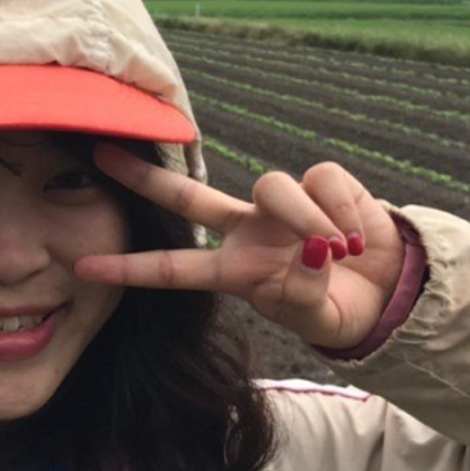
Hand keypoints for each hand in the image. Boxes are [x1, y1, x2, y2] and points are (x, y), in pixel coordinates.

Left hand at [74, 144, 404, 350]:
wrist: (388, 294)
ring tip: (338, 250)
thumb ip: (306, 294)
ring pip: (274, 185)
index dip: (129, 268)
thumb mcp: (316, 317)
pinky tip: (358, 238)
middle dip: (145, 177)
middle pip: (188, 195)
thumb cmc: (335, 308)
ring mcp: (281, 205)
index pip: (171, 268)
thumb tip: (312, 253)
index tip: (81, 266)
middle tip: (100, 153)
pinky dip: (344, 211)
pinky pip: (323, 181)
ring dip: (307, 217)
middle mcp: (247, 230)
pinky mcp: (323, 183)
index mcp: (234, 270)